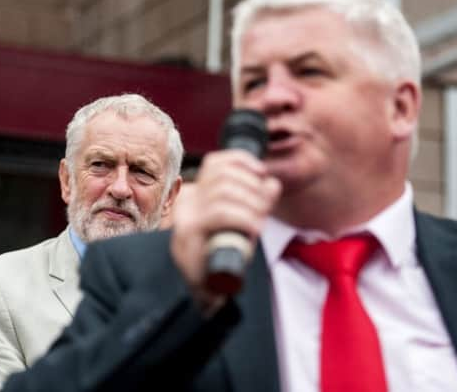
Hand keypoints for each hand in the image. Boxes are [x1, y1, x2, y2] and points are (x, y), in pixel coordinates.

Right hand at [171, 149, 280, 310]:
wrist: (203, 295)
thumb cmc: (223, 259)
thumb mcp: (243, 224)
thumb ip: (257, 202)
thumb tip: (272, 183)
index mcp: (196, 194)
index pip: (216, 162)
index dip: (242, 161)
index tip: (262, 173)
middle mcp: (186, 202)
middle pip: (223, 176)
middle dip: (252, 188)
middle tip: (265, 207)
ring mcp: (184, 218)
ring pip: (223, 193)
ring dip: (251, 205)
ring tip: (259, 222)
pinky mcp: (187, 234)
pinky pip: (220, 213)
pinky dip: (243, 218)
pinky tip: (253, 229)